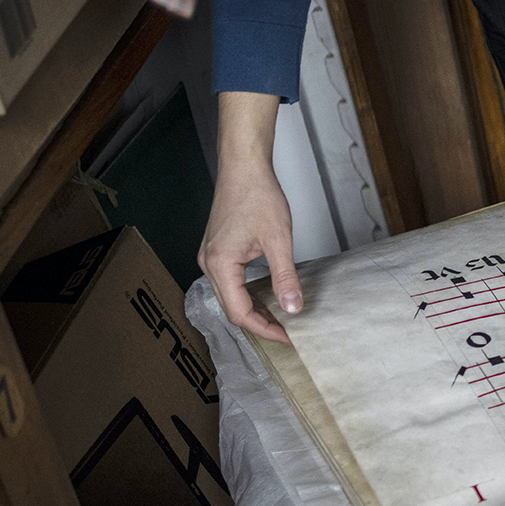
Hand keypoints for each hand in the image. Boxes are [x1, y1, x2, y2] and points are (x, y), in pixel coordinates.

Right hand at [198, 92, 299, 344]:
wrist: (243, 167)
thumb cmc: (257, 196)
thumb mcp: (278, 240)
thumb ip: (285, 277)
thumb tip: (294, 307)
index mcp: (219, 265)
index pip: (239, 313)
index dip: (265, 329)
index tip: (289, 337)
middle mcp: (208, 264)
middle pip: (231, 309)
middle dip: (260, 324)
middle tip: (288, 334)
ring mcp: (210, 257)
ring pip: (230, 297)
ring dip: (254, 311)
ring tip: (281, 321)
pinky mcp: (217, 251)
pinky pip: (230, 283)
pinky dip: (248, 295)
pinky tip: (268, 298)